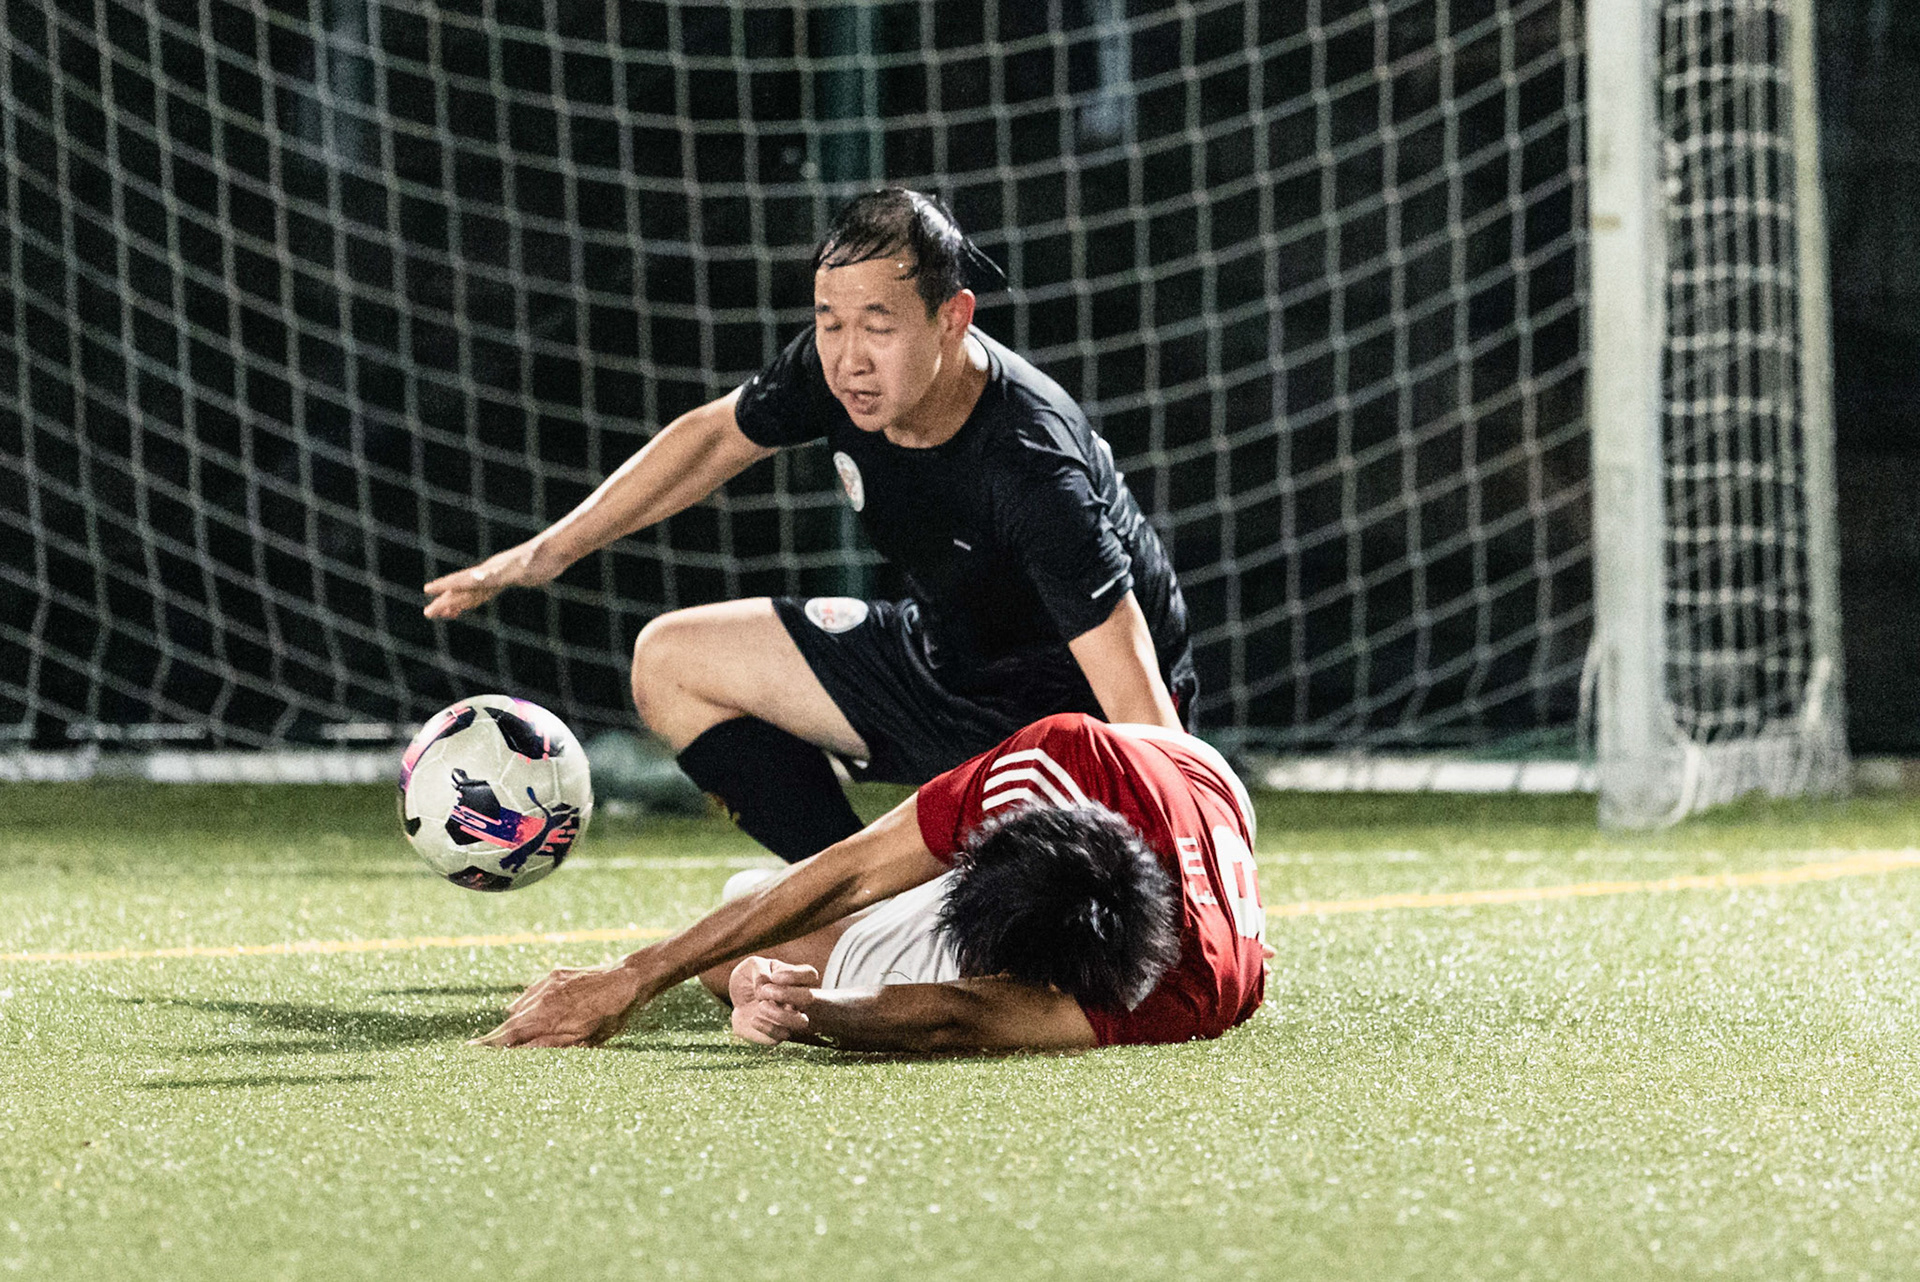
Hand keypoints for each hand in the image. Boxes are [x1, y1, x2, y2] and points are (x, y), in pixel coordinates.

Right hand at [424, 541, 559, 619]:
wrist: (556, 550)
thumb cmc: (540, 558)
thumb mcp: (519, 568)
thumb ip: (498, 573)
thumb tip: (478, 576)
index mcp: (490, 572)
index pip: (462, 580)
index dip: (445, 586)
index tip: (427, 590)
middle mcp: (490, 573)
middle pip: (463, 590)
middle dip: (445, 602)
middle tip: (427, 614)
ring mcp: (498, 575)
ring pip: (472, 593)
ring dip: (457, 603)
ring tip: (443, 613)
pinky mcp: (508, 579)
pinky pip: (485, 592)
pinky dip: (474, 600)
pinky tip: (469, 604)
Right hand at [469, 962, 649, 1047]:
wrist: (629, 979)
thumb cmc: (610, 1015)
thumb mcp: (583, 1039)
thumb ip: (549, 1045)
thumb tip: (518, 1052)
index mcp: (545, 1017)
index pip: (508, 1034)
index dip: (488, 1044)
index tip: (468, 1050)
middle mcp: (541, 998)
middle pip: (511, 1022)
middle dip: (498, 1036)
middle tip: (482, 1049)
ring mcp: (547, 984)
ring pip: (521, 1006)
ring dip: (514, 1021)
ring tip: (508, 1037)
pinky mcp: (555, 974)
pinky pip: (533, 993)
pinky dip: (527, 1004)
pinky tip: (526, 1012)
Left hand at [728, 957, 820, 1045]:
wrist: (737, 1002)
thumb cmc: (748, 979)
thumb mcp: (751, 966)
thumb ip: (760, 970)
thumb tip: (764, 987)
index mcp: (794, 979)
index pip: (810, 975)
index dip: (795, 975)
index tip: (774, 976)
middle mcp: (796, 999)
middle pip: (808, 997)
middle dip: (786, 993)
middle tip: (765, 991)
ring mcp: (789, 1017)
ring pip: (801, 1022)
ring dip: (780, 1014)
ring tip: (761, 1006)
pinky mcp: (777, 1034)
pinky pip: (782, 1035)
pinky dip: (767, 1028)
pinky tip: (753, 1020)